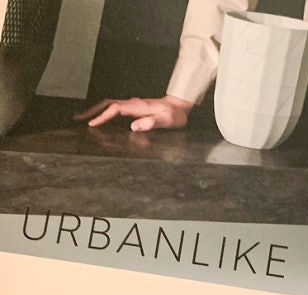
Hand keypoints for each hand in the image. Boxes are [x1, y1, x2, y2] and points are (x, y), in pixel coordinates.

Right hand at [74, 95, 193, 131]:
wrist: (179, 106)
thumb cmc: (174, 115)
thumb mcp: (166, 121)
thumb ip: (152, 123)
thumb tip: (133, 126)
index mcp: (137, 107)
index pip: (115, 110)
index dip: (102, 116)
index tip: (92, 124)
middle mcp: (132, 104)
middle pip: (106, 104)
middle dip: (92, 111)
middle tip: (77, 118)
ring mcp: (132, 105)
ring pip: (109, 105)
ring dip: (96, 110)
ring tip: (83, 118)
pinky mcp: (133, 108)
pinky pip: (115, 108)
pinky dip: (104, 112)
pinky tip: (101, 118)